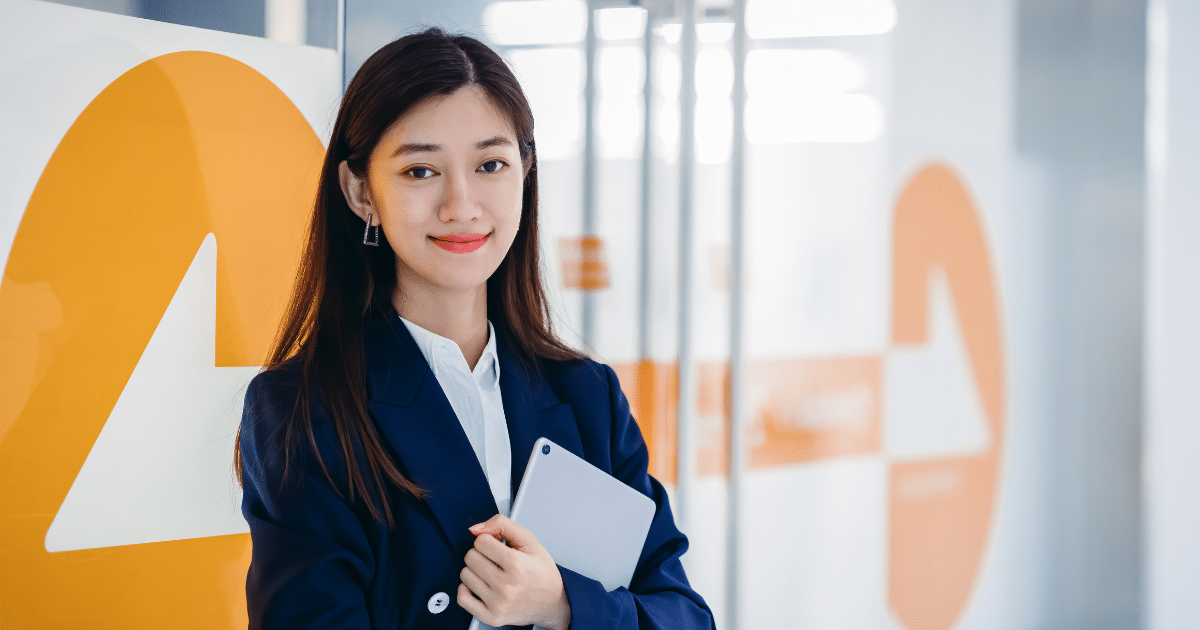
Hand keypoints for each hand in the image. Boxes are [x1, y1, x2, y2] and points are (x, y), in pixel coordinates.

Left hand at [458, 514, 571, 629]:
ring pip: (465, 575)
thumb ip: (502, 525)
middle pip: (470, 557)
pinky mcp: (492, 617)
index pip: (480, 541)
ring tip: (492, 573)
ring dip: (475, 571)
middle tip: (496, 560)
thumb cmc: (541, 571)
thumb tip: (475, 529)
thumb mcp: (529, 541)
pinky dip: (467, 590)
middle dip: (481, 554)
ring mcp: (497, 603)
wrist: (552, 601)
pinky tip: (480, 586)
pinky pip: (462, 598)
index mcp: (516, 564)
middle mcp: (506, 586)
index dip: (489, 540)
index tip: (498, 546)